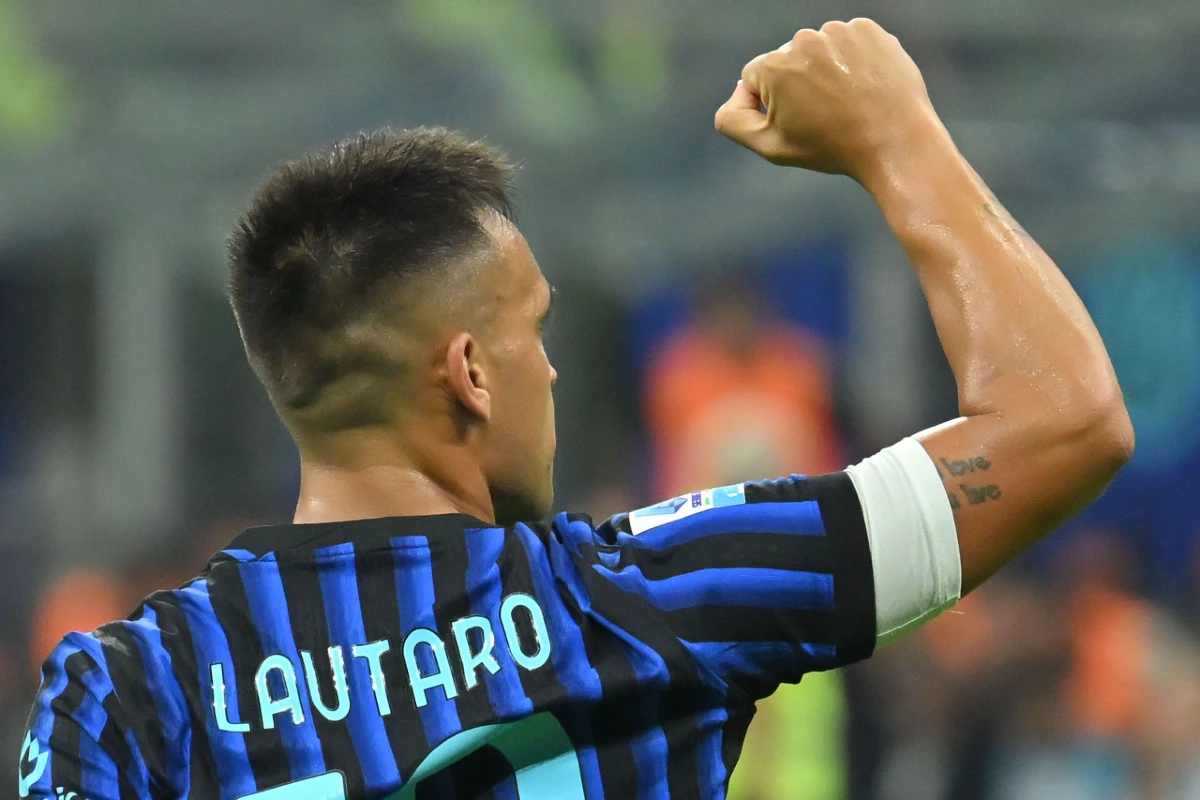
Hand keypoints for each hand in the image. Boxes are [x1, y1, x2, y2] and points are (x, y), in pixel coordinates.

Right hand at [714, 19, 940, 180]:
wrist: (895, 141)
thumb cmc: (831, 148)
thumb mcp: (771, 147)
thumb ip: (733, 122)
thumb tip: (733, 97)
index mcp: (774, 66)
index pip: (753, 79)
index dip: (769, 105)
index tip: (797, 123)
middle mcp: (803, 40)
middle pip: (787, 62)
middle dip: (799, 86)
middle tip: (825, 117)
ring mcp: (839, 31)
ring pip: (819, 52)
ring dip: (827, 73)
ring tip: (847, 103)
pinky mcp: (868, 30)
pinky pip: (848, 44)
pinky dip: (853, 63)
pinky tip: (864, 88)